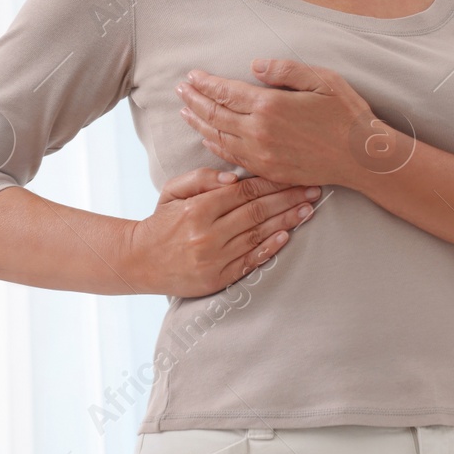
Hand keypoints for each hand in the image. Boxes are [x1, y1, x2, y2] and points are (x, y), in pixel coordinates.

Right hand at [128, 167, 324, 296]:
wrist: (139, 261)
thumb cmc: (162, 221)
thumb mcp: (172, 191)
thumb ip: (201, 177)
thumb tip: (233, 178)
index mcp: (197, 209)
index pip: (244, 192)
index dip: (273, 182)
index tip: (295, 174)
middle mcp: (207, 234)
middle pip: (257, 212)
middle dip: (289, 199)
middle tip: (314, 189)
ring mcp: (213, 259)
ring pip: (258, 235)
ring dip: (287, 221)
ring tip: (309, 209)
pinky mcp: (217, 279)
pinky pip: (250, 261)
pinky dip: (270, 248)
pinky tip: (288, 235)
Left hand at [176, 59, 373, 187]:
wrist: (362, 158)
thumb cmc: (346, 114)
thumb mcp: (322, 80)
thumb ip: (286, 70)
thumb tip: (255, 65)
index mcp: (270, 106)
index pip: (226, 92)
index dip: (205, 83)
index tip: (191, 75)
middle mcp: (259, 131)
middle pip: (215, 114)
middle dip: (194, 100)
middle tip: (179, 90)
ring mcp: (261, 154)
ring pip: (218, 137)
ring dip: (198, 122)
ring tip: (184, 111)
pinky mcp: (268, 170)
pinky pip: (231, 157)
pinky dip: (214, 145)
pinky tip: (207, 138)